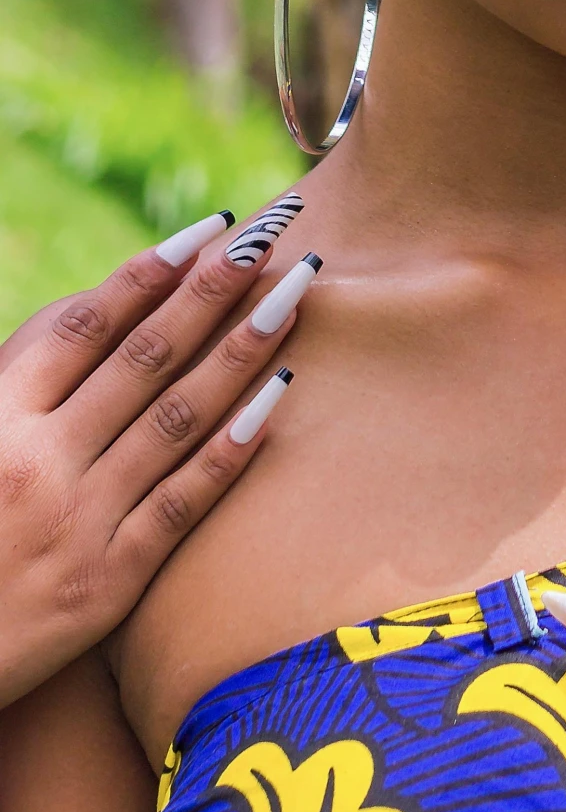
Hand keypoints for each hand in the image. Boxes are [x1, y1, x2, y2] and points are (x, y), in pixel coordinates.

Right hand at [0, 204, 306, 706]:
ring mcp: (79, 522)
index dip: (149, 272)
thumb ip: (22, 377)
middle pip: (144, 357)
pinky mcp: (110, 583)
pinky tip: (278, 397)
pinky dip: (233, 447)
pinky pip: (184, 502)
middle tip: (270, 239)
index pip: (86, 327)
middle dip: (213, 291)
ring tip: (293, 297)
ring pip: (177, 417)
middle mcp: (38, 462)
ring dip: (241, 351)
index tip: (206, 228)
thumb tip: (99, 307)